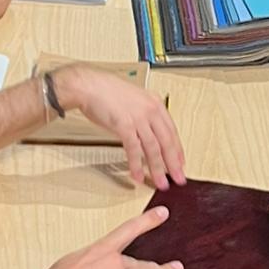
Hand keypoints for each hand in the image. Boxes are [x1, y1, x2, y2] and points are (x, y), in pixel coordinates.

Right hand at [54, 64, 186, 188]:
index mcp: (154, 103)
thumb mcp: (133, 100)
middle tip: (178, 178)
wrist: (88, 86)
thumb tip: (148, 133)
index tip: (181, 163)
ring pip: (153, 149)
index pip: (172, 131)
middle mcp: (149, 110)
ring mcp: (138, 118)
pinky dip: (136, 165)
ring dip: (157, 169)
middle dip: (173, 164)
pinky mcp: (124, 125)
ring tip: (160, 182)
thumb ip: (143, 115)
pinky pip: (134, 150)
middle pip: (167, 142)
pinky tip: (138, 175)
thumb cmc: (105, 91)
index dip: (178, 150)